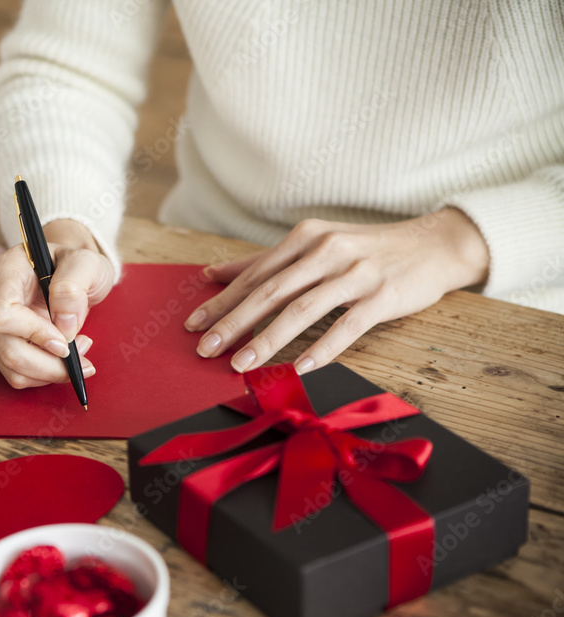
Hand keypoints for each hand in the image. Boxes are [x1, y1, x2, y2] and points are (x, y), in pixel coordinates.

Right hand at [0, 218, 115, 387]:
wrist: (68, 274)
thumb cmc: (74, 266)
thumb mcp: (87, 264)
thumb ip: (74, 288)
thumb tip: (63, 324)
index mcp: (5, 270)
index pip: (2, 313)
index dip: (34, 334)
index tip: (65, 342)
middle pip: (6, 347)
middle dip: (48, 364)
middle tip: (81, 360)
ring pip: (10, 366)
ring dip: (48, 371)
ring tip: (76, 354)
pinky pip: (15, 371)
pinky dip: (42, 373)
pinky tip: (60, 357)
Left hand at [184, 209, 489, 373]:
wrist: (434, 245)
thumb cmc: (366, 250)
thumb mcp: (315, 245)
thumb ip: (264, 261)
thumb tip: (213, 272)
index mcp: (305, 238)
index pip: (254, 275)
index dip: (221, 301)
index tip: (192, 324)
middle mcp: (327, 251)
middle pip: (271, 292)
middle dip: (233, 323)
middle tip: (205, 349)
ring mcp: (356, 273)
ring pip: (303, 310)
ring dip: (268, 340)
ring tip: (241, 364)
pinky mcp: (382, 295)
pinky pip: (346, 325)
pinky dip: (322, 347)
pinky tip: (299, 367)